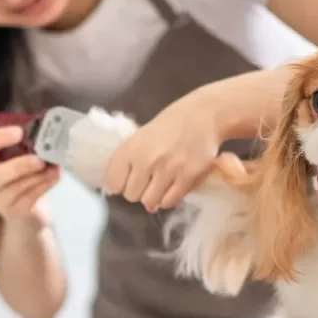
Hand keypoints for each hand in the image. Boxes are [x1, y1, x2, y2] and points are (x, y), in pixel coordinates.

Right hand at [0, 126, 61, 222]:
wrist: (25, 210)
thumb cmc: (20, 174)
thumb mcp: (17, 156)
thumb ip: (24, 145)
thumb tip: (44, 133)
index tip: (19, 132)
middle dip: (19, 166)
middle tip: (40, 159)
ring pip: (19, 186)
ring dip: (40, 174)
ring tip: (56, 164)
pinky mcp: (17, 211)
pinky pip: (32, 196)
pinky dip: (46, 183)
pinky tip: (56, 174)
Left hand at [103, 89, 222, 211]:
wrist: (205, 115)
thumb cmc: (170, 124)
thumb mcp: (142, 136)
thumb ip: (130, 162)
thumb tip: (126, 194)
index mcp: (132, 147)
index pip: (112, 182)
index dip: (119, 185)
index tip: (128, 180)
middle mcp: (147, 159)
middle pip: (131, 195)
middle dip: (137, 191)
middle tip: (148, 181)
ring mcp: (168, 169)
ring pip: (149, 202)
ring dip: (153, 197)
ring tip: (161, 184)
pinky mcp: (188, 177)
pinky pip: (170, 202)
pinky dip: (168, 198)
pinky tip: (172, 187)